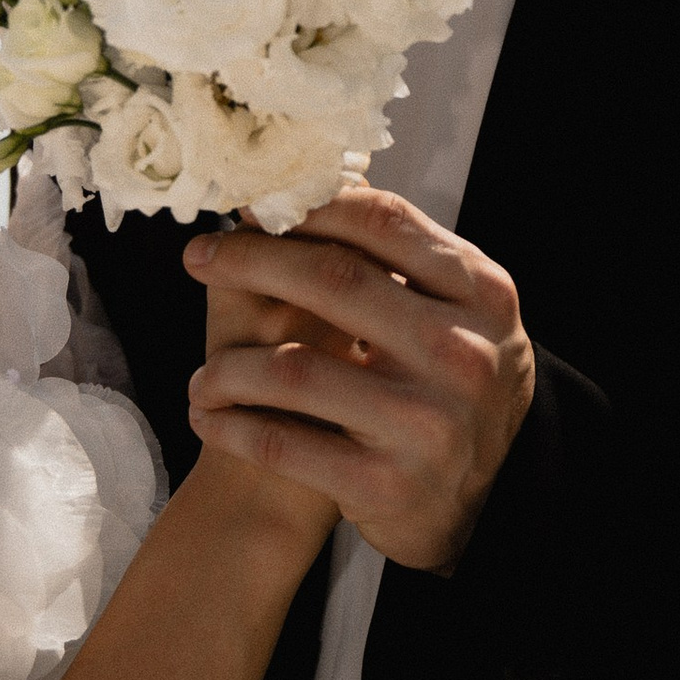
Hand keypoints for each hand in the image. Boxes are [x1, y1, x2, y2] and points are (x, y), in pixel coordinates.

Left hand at [184, 188, 535, 573]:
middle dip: (249, 259)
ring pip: (291, 369)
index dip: (305, 205)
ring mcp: (426, 422)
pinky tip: (209, 418)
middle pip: (333, 279)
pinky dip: (230, 428)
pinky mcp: (386, 485)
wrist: (478, 505)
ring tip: (206, 373)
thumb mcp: (454, 311)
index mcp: (481, 293)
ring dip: (227, 367)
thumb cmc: (448, 386)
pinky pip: (280, 443)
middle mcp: (461, 353)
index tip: (248, 202)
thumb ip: (395, 254)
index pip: (384, 222)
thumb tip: (308, 175)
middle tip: (197, 255)